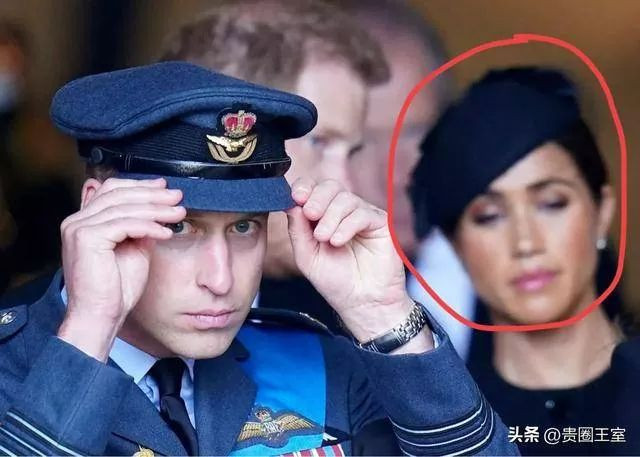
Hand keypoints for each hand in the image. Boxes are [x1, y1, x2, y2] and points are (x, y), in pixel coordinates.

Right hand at [57, 177, 184, 360]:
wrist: (101, 315)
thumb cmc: (115, 289)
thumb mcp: (134, 249)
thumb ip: (140, 228)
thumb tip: (158, 211)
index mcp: (84, 221)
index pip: (112, 190)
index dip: (140, 186)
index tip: (164, 187)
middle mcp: (76, 221)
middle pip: (118, 194)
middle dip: (152, 194)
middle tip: (177, 196)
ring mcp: (78, 228)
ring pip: (124, 208)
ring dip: (156, 209)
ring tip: (178, 213)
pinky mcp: (86, 238)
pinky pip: (125, 224)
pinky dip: (149, 226)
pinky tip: (166, 232)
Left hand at [286, 178, 432, 351]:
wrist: (361, 303)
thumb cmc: (336, 282)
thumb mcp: (307, 256)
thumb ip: (297, 230)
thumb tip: (291, 204)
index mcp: (324, 216)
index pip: (314, 190)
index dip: (304, 188)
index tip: (296, 197)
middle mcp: (344, 213)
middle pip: (330, 186)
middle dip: (317, 198)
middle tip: (310, 214)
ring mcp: (363, 216)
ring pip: (346, 198)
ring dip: (330, 217)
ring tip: (324, 238)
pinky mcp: (381, 224)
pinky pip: (362, 213)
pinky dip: (346, 225)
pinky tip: (338, 242)